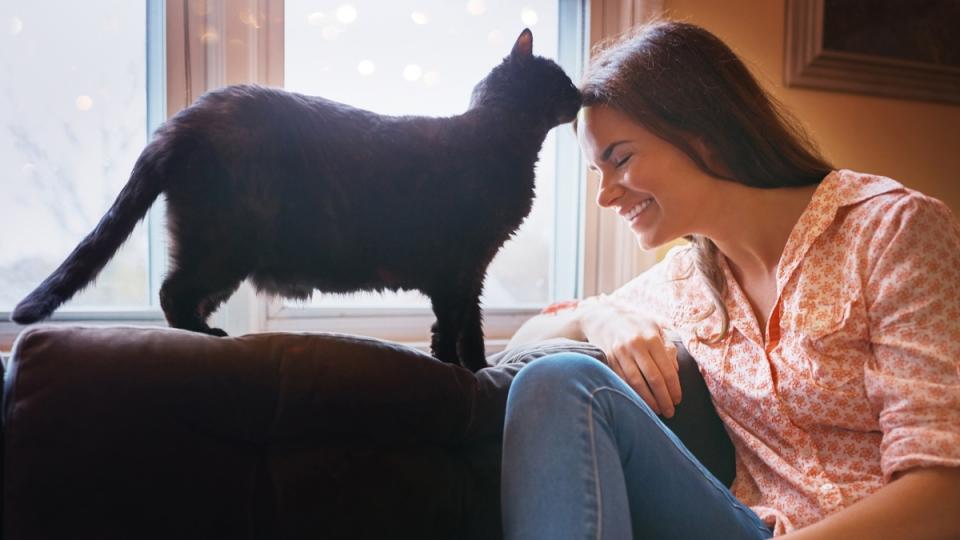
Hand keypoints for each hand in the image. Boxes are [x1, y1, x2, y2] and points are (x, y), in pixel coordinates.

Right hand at [577, 296, 681, 416]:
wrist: (603, 318)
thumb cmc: (635, 326)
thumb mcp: (655, 329)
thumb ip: (668, 348)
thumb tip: (675, 371)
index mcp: (652, 337)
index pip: (667, 369)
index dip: (674, 388)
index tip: (678, 400)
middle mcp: (636, 344)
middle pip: (653, 378)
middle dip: (663, 398)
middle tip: (670, 412)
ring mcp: (620, 352)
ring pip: (636, 383)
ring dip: (648, 400)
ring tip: (656, 411)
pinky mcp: (608, 359)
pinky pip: (622, 381)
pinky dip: (631, 393)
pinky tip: (639, 402)